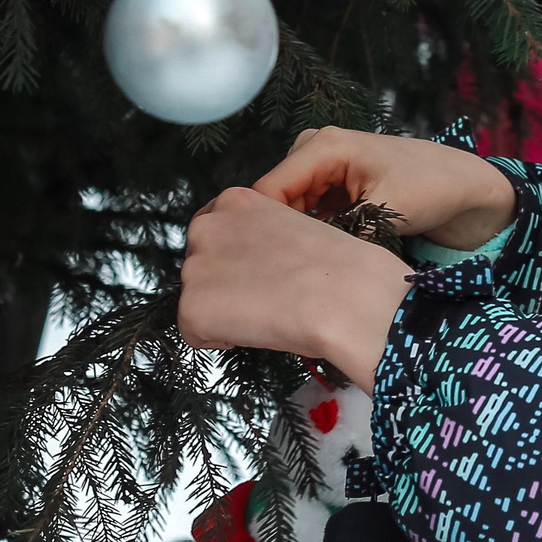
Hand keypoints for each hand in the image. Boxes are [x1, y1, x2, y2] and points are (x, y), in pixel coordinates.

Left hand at [180, 188, 411, 389]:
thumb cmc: (341, 268)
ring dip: (226, 312)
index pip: (215, 234)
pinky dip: (223, 340)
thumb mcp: (297, 228)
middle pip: (201, 265)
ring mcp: (195, 268)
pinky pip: (196, 334)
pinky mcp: (192, 308)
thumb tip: (254, 265)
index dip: (238, 260)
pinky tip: (259, 329)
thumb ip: (264, 238)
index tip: (262, 273)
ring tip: (269, 312)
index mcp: (235, 201)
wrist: (349, 297)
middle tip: (269, 296)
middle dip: (227, 285)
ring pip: (199, 299)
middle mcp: (206, 227)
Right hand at [253, 127, 515, 250]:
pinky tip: (323, 256)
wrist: (465, 186)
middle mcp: (315, 149)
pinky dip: (313, 232)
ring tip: (310, 265)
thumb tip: (302, 261)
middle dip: (280, 234)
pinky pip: (306, 211)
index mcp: (324, 146)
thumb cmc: (432, 190)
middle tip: (290, 272)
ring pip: (288, 209)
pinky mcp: (332, 184)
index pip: (267, 190)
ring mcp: (322, 166)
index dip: (263, 229)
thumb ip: (338, 234)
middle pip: (274, 200)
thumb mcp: (383, 214)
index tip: (267, 266)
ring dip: (298, 235)